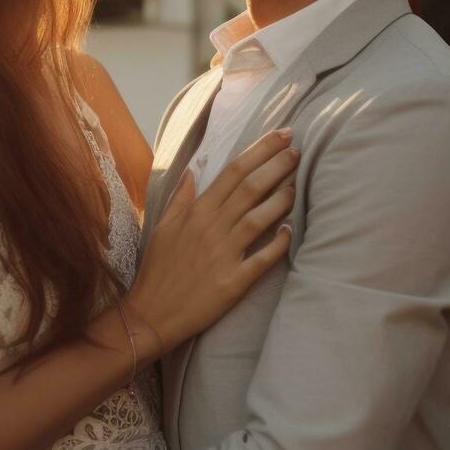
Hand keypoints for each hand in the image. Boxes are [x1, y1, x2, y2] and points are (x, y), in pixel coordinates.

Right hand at [122, 128, 297, 354]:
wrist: (151, 313)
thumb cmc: (158, 269)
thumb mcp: (162, 227)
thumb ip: (181, 198)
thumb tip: (192, 171)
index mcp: (196, 212)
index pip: (233, 171)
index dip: (260, 150)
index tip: (282, 135)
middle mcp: (212, 228)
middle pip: (251, 188)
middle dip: (278, 165)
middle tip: (298, 151)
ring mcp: (224, 254)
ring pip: (259, 218)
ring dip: (282, 199)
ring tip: (297, 185)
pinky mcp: (234, 281)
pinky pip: (263, 258)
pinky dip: (279, 243)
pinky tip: (290, 230)